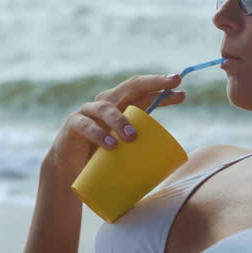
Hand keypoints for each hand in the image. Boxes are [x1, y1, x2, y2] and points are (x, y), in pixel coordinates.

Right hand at [43, 73, 184, 176]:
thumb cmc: (104, 157)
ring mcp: (89, 112)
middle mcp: (107, 102)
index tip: (180, 88)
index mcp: (121, 105)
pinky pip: (87, 127)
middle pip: (130, 87)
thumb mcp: (126, 150)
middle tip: (170, 85)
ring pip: (107, 108)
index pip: (143, 91)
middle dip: (152, 83)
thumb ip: (143, 149)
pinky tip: (111, 145)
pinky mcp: (74, 126)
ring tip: (132, 137)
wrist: (71, 169)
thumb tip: (172, 162)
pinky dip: (100, 135)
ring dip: (121, 121)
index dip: (161, 87)